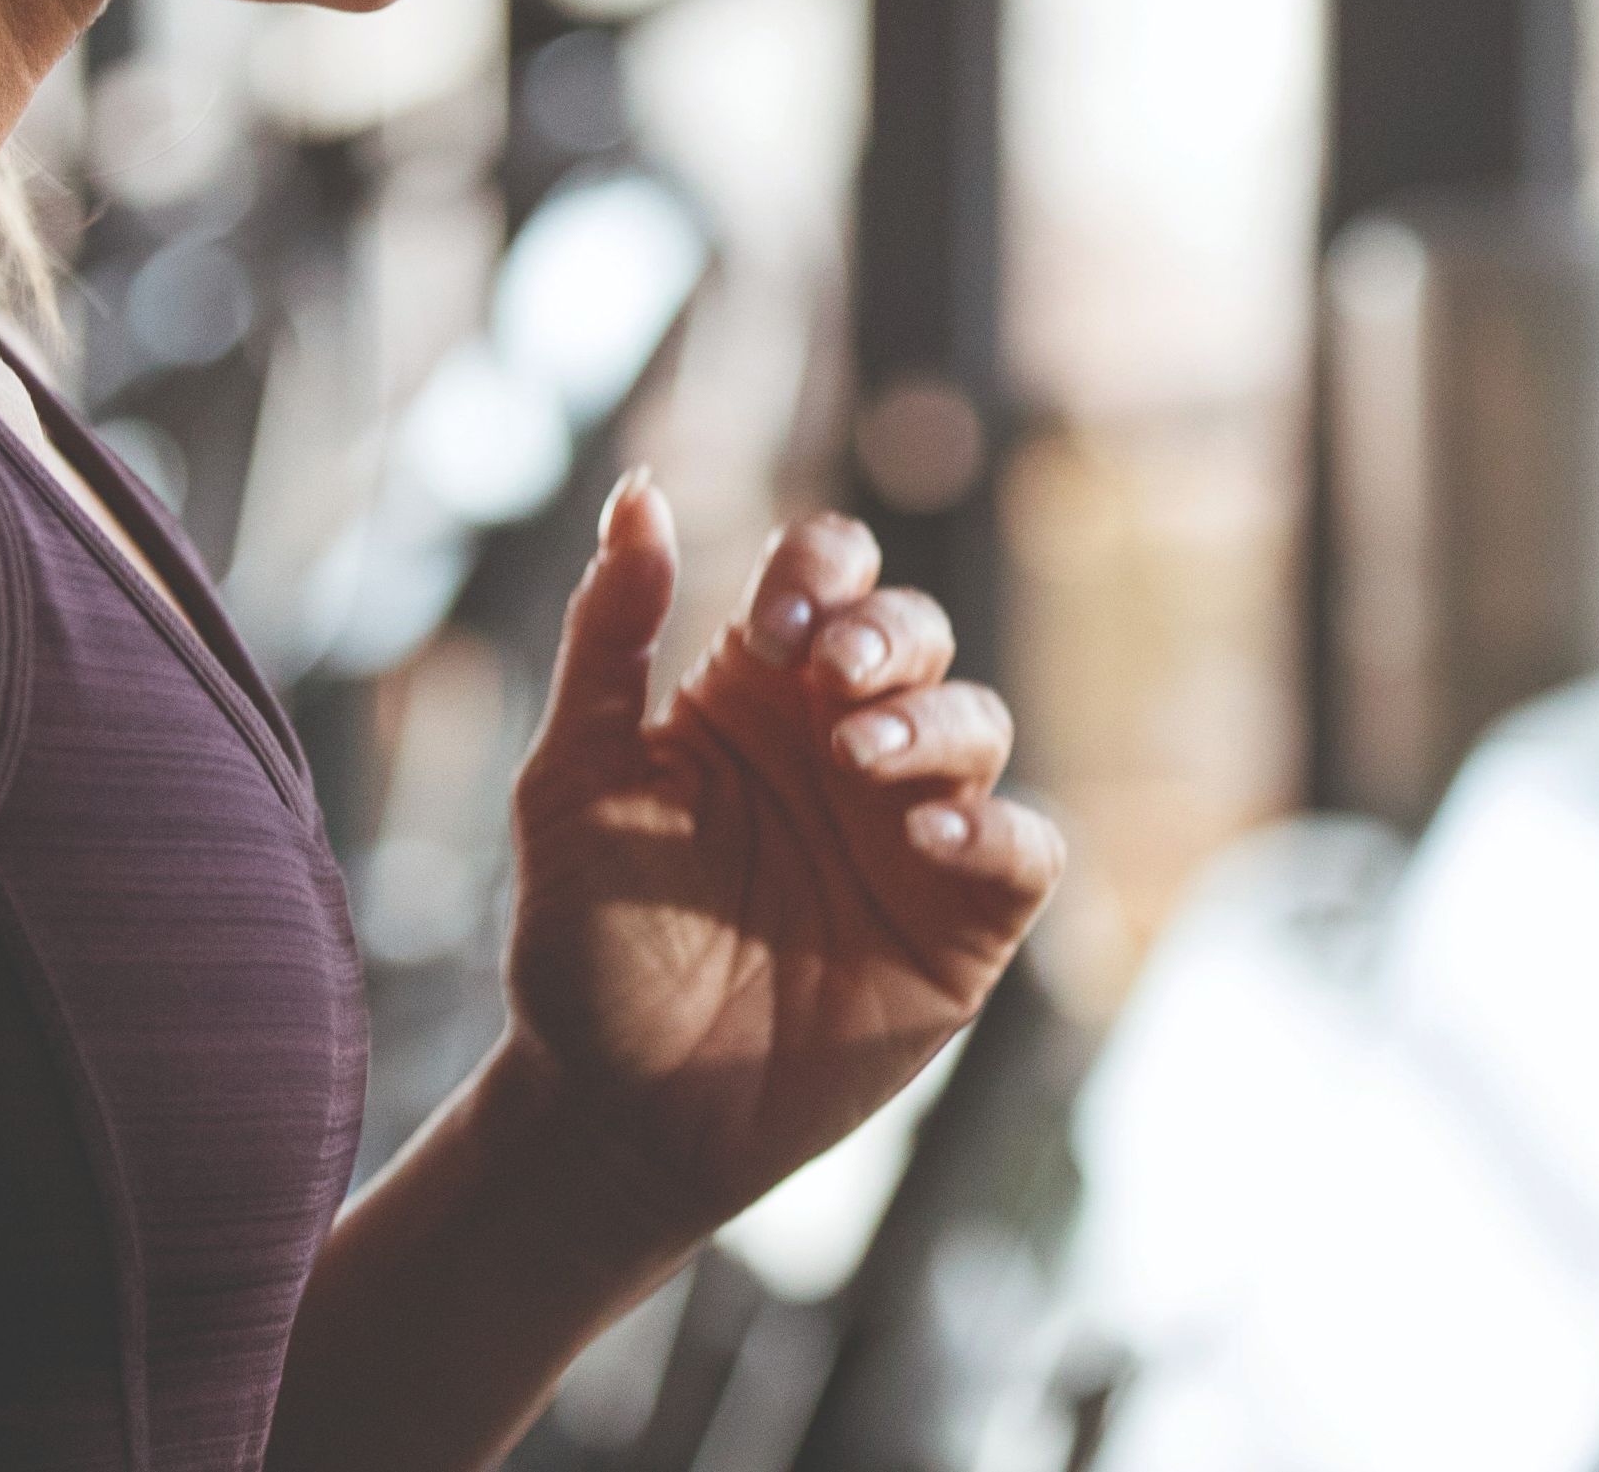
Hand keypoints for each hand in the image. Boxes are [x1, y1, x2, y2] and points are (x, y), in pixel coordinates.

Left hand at [489, 473, 1063, 1241]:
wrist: (616, 1108)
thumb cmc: (585, 937)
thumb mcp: (574, 776)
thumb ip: (609, 636)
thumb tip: (638, 490)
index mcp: (762, 692)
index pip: (829, 573)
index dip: (821, 568)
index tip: (769, 626)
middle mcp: (849, 742)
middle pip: (918, 631)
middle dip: (889, 631)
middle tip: (834, 671)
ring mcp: (912, 831)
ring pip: (980, 722)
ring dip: (933, 721)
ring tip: (864, 758)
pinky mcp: (962, 923)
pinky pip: (1024, 848)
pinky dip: (995, 826)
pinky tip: (927, 834)